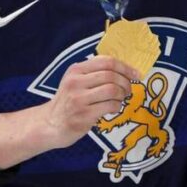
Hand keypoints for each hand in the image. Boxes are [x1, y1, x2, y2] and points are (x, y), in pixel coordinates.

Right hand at [0, 56, 138, 168]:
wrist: (49, 124)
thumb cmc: (69, 101)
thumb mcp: (76, 81)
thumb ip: (96, 73)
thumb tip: (127, 69)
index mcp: (76, 70)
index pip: (106, 61)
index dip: (125, 67)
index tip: (136, 75)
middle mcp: (75, 82)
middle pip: (111, 75)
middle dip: (126, 82)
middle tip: (128, 90)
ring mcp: (78, 99)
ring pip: (112, 90)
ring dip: (122, 95)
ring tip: (120, 99)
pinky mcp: (83, 115)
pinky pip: (110, 106)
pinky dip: (117, 106)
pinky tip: (113, 108)